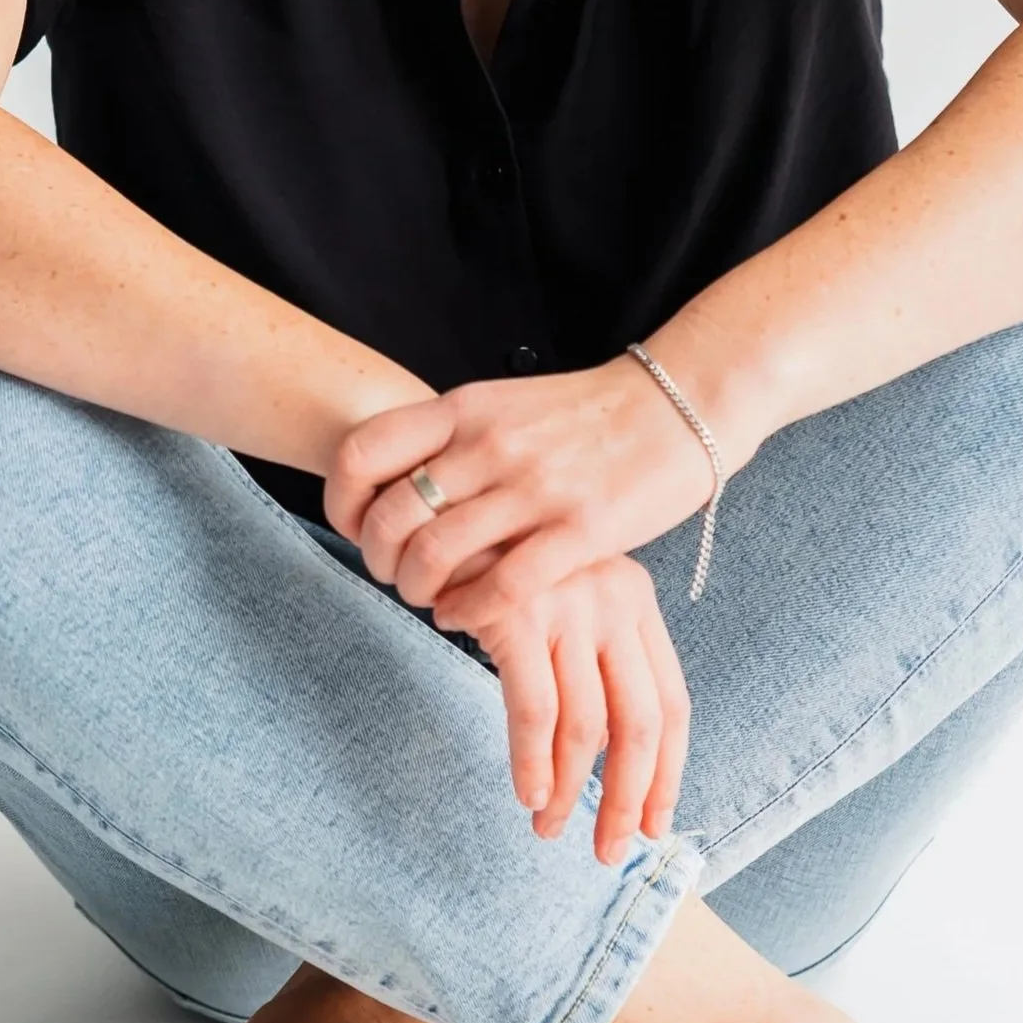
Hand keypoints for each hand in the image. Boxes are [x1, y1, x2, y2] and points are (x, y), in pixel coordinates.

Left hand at [325, 354, 756, 631]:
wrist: (680, 405)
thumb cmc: (589, 414)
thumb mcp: (506, 404)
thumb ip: (454, 438)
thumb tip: (398, 481)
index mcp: (466, 408)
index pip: (363, 452)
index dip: (342, 500)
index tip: (355, 526)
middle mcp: (489, 446)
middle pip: (391, 517)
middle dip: (378, 560)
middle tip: (393, 575)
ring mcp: (533, 489)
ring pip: (435, 557)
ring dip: (418, 592)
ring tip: (429, 599)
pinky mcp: (578, 533)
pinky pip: (498, 588)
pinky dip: (467, 612)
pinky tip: (465, 618)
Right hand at [481, 554, 691, 863]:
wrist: (444, 493)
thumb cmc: (499, 555)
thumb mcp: (563, 594)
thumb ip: (588, 656)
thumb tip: (600, 752)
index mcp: (635, 599)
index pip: (671, 703)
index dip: (666, 774)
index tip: (652, 826)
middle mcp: (614, 599)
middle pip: (641, 723)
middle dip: (629, 798)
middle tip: (610, 851)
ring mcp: (568, 605)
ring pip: (587, 726)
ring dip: (571, 791)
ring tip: (549, 828)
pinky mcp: (519, 613)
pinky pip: (535, 710)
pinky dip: (532, 761)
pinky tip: (527, 794)